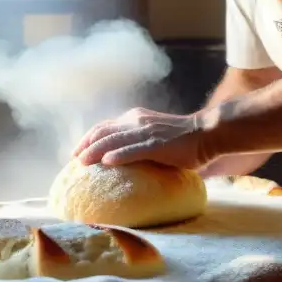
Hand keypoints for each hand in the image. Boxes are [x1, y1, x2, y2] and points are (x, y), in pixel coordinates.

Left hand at [73, 107, 213, 169]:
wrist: (207, 134)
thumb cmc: (183, 140)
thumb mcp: (154, 136)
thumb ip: (139, 143)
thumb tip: (123, 160)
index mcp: (135, 118)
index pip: (104, 126)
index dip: (88, 138)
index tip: (76, 152)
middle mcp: (136, 121)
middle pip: (103, 132)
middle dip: (85, 145)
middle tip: (73, 160)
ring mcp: (146, 132)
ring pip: (114, 140)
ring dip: (95, 151)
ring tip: (81, 162)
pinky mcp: (157, 144)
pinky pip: (133, 150)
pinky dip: (119, 155)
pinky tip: (107, 162)